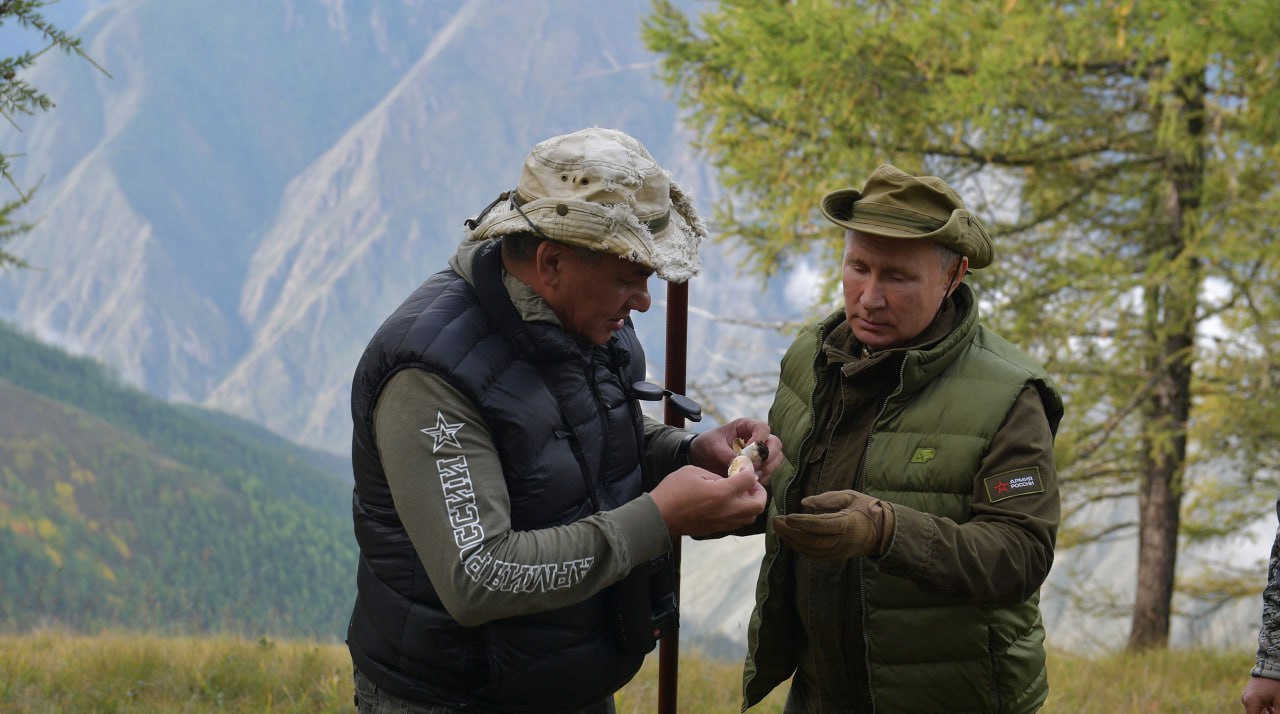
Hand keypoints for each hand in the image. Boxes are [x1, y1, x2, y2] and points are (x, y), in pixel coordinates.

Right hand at [650, 465, 765, 536]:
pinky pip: (739, 522)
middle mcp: (728, 510)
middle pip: (758, 504)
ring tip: (742, 494)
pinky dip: (742, 512)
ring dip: (752, 504)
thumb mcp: (694, 471)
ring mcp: (723, 522)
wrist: (659, 516)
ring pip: (751, 516)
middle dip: (759, 492)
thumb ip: (716, 474)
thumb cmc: (673, 490)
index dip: (749, 472)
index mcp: (722, 493)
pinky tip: (730, 503)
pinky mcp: (717, 529)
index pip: (750, 481)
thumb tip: (729, 479)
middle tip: (750, 484)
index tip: (744, 468)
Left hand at [688, 418, 782, 484]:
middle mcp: (757, 438)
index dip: (759, 440)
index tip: (747, 452)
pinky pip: (769, 473)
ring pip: (776, 459)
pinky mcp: (759, 468)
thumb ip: (726, 453)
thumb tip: (740, 464)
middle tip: (752, 466)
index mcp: (746, 426)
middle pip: (775, 444)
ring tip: (750, 475)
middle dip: (767, 456)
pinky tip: (750, 482)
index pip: (763, 428)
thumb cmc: (706, 445)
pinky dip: (763, 478)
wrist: (701, 459)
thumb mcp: (712, 446)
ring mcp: (760, 454)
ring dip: (767, 468)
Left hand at [772, 489, 893, 560]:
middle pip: (812, 541)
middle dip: (791, 532)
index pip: (821, 526)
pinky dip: (799, 548)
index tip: (787, 517)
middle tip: (776, 521)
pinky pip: (814, 556)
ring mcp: (839, 552)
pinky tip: (789, 538)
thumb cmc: (865, 508)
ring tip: (779, 529)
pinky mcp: (836, 557)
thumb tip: (804, 502)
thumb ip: (827, 499)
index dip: (802, 523)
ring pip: (811, 551)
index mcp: (848, 524)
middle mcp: (843, 541)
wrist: (881, 531)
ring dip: (792, 541)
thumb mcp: (850, 496)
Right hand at [1243, 675, 1279, 713]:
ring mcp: (1246, 695)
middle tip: (1276, 711)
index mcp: (1250, 702)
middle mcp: (1245, 699)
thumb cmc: (1277, 684)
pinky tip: (1273, 707)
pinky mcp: (1250, 693)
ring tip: (1276, 708)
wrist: (1272, 666)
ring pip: (1256, 711)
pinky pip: (1255, 705)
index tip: (1272, 713)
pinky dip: (1264, 709)